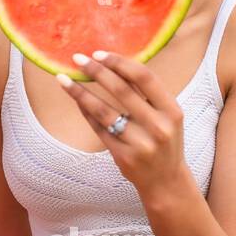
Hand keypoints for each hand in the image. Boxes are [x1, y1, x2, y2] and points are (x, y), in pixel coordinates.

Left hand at [58, 50, 188, 194]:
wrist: (166, 182)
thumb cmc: (164, 140)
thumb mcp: (166, 116)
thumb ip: (146, 94)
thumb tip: (113, 63)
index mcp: (172, 111)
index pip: (144, 77)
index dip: (120, 63)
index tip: (98, 53)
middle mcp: (158, 126)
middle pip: (121, 91)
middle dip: (97, 71)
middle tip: (77, 59)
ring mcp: (140, 143)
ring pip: (103, 111)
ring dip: (80, 92)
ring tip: (63, 79)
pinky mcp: (123, 156)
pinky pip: (98, 128)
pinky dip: (84, 111)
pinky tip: (75, 99)